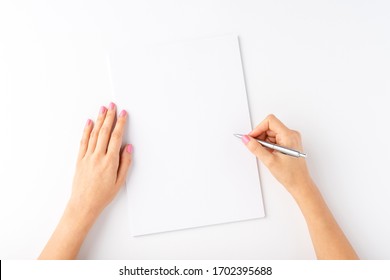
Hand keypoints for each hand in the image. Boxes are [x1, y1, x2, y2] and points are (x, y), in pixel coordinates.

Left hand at [70, 102, 132, 216]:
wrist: (83, 204)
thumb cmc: (102, 195)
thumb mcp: (120, 181)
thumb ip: (125, 163)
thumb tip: (128, 148)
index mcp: (110, 161)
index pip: (116, 137)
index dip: (120, 123)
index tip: (123, 114)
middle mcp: (98, 156)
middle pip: (104, 132)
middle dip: (110, 117)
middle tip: (112, 105)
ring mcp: (87, 157)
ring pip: (94, 134)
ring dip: (99, 120)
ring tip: (103, 109)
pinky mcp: (79, 159)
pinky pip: (83, 141)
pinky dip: (86, 130)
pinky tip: (89, 122)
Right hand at [242, 114, 311, 196]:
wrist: (300, 184)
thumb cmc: (291, 174)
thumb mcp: (269, 161)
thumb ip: (256, 148)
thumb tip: (246, 139)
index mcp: (289, 136)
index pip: (270, 121)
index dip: (258, 128)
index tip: (252, 137)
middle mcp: (291, 134)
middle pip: (270, 127)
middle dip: (260, 136)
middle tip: (256, 147)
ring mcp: (290, 138)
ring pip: (271, 133)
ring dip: (264, 142)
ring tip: (265, 154)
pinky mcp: (288, 143)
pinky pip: (274, 139)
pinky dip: (268, 145)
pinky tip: (269, 154)